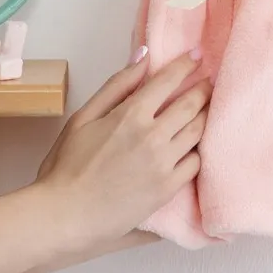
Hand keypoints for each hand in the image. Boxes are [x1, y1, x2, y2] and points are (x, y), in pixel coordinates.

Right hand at [35, 48, 210, 252]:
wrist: (63, 217)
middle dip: (204, 88)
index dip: (187, 64)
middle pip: (192, 104)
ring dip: (206, 115)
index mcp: (131, 115)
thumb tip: (143, 56)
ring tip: (208, 108)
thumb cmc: (66, 166)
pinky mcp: (168, 189)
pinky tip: (197, 144)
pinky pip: (195, 163)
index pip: (169, 80)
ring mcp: (163, 164)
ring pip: (198, 131)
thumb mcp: (83, 117)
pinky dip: (199, 149)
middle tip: (209, 81)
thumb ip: (117, 85)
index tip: (197, 55)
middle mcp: (153, 136)